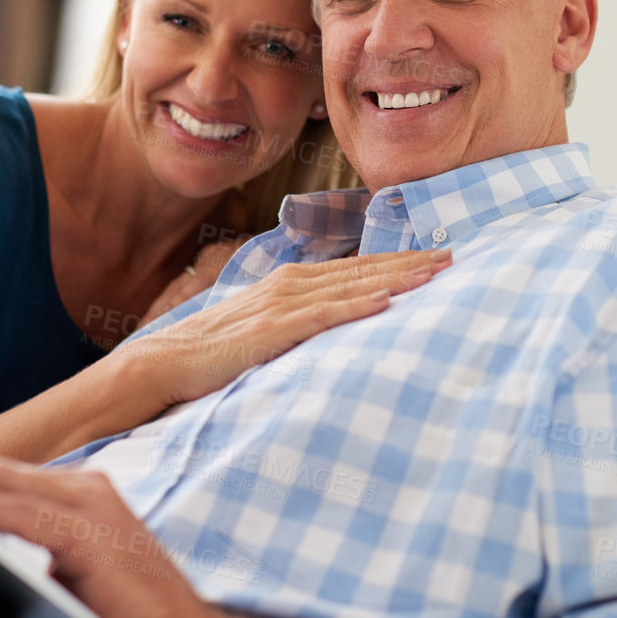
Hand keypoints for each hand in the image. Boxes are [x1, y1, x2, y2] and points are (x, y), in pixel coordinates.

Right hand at [121, 247, 451, 407]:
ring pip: (349, 285)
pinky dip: (355, 305)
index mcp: (290, 281)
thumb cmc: (212, 349)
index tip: (434, 256)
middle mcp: (290, 283)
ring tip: (433, 273)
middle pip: (361, 269)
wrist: (163, 361)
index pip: (354, 267)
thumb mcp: (263, 327)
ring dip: (394, 277)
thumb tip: (332, 324)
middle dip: (408, 262)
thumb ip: (297, 321)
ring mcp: (281, 304)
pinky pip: (322, 315)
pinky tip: (385, 300)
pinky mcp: (271, 329)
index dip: (396, 260)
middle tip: (453, 256)